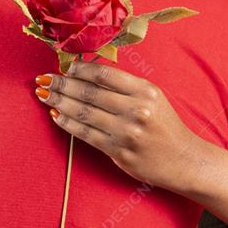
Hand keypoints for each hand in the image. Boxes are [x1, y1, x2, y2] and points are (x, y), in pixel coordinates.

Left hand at [33, 61, 204, 191]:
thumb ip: (124, 86)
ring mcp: (126, 132)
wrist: (184, 160)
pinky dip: (68, 123)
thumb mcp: (152, 96)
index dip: (80, 69)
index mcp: (145, 90)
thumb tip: (85, 74)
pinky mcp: (118, 152)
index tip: (66, 68)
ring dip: (59, 102)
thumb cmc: (164, 124)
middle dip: (62, 84)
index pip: (104, 74)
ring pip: (84, 113)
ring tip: (44, 95)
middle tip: (44, 79)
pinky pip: (85, 134)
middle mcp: (136, 109)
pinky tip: (56, 116)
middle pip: (89, 92)